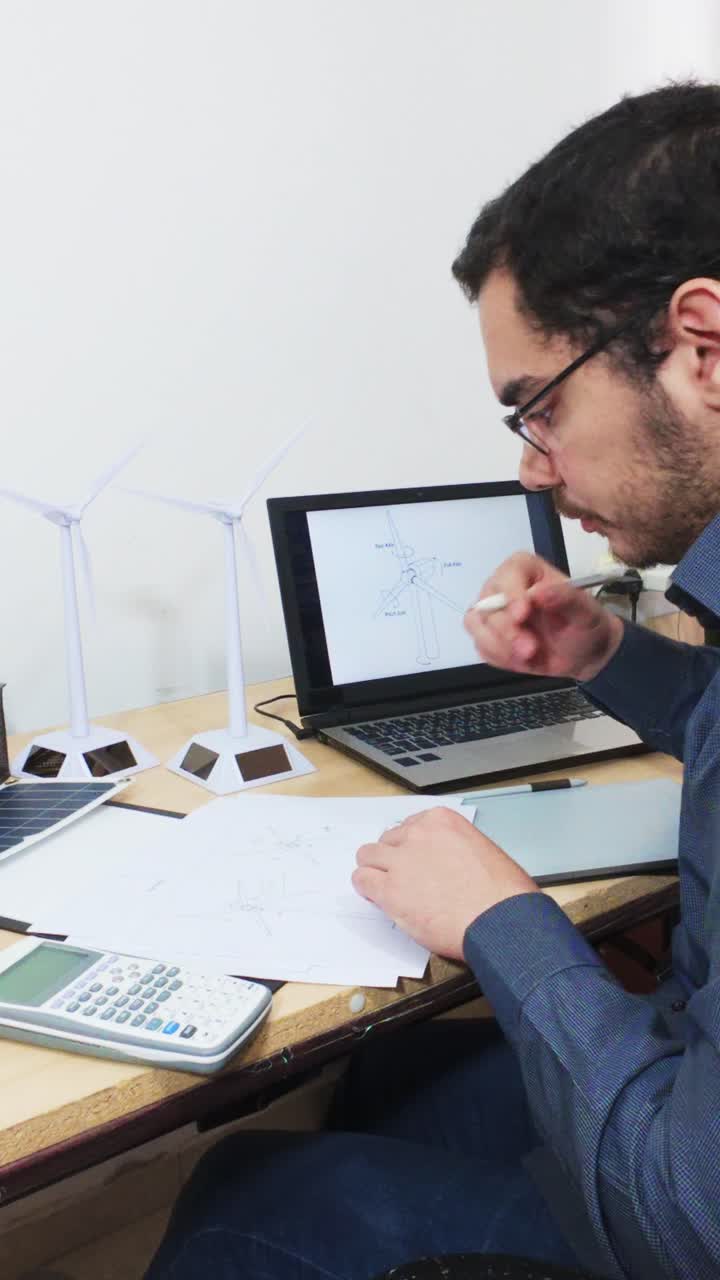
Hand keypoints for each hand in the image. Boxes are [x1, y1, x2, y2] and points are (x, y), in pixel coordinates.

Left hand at [353, 807, 539, 959]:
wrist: (499, 919)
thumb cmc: (501, 893)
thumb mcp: (482, 850)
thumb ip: (453, 849)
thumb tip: (443, 863)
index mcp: (440, 821)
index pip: (409, 826)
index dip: (410, 847)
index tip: (414, 860)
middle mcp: (417, 835)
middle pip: (387, 839)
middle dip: (392, 857)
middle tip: (402, 877)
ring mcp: (401, 861)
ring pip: (367, 856)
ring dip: (375, 870)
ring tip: (385, 887)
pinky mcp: (390, 891)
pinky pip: (362, 881)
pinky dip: (366, 889)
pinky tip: (376, 898)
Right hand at [464, 552, 623, 681]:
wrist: (585, 654)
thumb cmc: (585, 625)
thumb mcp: (586, 611)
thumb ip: (565, 598)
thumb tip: (539, 592)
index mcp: (526, 571)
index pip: (508, 574)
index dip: (511, 593)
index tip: (522, 614)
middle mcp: (504, 588)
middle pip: (487, 603)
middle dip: (506, 630)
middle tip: (530, 649)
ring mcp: (493, 613)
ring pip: (476, 625)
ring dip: (499, 646)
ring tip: (528, 657)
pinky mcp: (490, 637)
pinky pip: (482, 647)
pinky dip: (500, 657)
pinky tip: (522, 661)